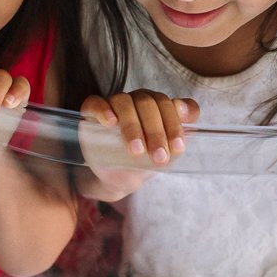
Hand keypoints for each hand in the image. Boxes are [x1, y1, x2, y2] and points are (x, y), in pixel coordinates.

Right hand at [80, 90, 199, 164]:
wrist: (122, 176)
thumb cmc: (148, 159)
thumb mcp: (169, 150)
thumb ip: (182, 130)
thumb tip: (184, 109)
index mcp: (158, 105)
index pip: (168, 105)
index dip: (174, 125)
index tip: (177, 148)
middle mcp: (137, 99)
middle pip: (148, 103)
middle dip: (156, 132)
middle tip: (159, 157)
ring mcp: (114, 104)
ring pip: (124, 102)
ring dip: (132, 127)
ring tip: (136, 150)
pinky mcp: (93, 112)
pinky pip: (96, 103)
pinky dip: (103, 110)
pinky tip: (110, 122)